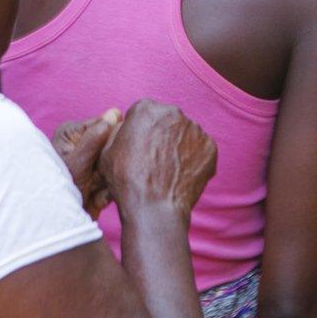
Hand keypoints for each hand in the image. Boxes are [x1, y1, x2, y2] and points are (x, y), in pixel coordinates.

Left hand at [52, 108, 122, 218]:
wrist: (55, 225)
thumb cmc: (56, 191)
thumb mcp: (77, 163)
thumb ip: (94, 138)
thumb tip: (114, 113)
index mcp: (73, 133)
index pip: (106, 124)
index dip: (112, 139)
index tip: (106, 156)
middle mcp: (82, 144)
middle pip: (112, 144)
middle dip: (110, 163)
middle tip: (97, 179)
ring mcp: (91, 162)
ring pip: (116, 163)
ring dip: (109, 180)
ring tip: (94, 192)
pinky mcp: (97, 179)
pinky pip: (114, 179)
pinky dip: (108, 191)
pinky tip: (96, 199)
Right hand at [99, 98, 218, 217]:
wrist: (155, 207)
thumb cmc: (126, 181)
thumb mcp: (107, 151)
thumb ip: (118, 130)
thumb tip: (126, 124)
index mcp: (147, 110)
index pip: (144, 112)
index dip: (140, 130)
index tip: (139, 146)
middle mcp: (174, 113)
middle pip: (167, 120)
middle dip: (162, 134)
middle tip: (154, 159)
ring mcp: (195, 130)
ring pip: (185, 134)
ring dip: (178, 146)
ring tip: (167, 170)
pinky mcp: (210, 147)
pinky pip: (200, 149)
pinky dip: (193, 159)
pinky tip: (181, 175)